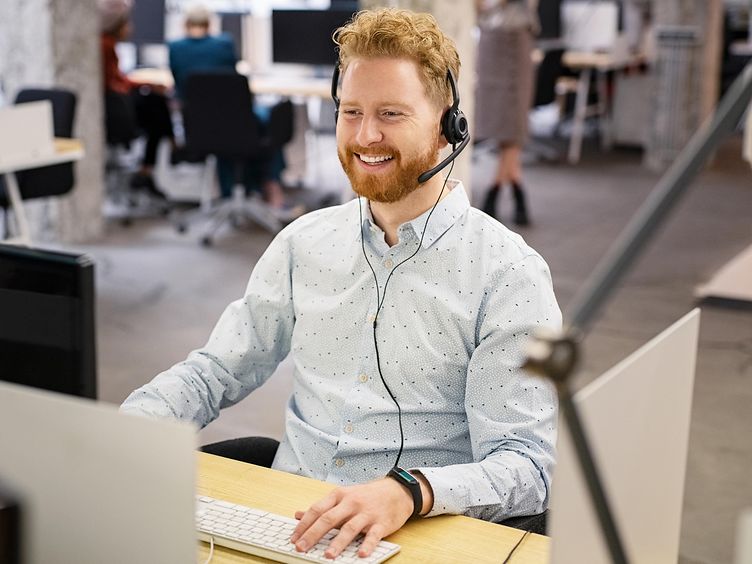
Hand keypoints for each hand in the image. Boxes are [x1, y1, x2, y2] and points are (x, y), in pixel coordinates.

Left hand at [290, 478, 411, 558]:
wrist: (396, 490)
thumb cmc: (366, 495)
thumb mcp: (342, 496)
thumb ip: (321, 507)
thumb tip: (298, 515)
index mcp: (339, 496)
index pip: (317, 509)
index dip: (304, 524)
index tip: (294, 538)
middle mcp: (351, 503)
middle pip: (329, 518)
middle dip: (313, 534)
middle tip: (302, 547)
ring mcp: (366, 513)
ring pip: (350, 528)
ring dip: (338, 542)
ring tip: (328, 555)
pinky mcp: (381, 523)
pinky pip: (373, 536)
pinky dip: (367, 545)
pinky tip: (361, 554)